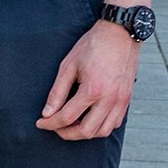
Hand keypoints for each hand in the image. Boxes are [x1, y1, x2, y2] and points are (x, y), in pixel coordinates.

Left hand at [36, 22, 138, 139]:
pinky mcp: (127, 99)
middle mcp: (109, 99)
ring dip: (85, 133)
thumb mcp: (69, 65)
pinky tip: (90, 118)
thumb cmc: (94, 45)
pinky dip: (101, 126)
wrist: (120, 33)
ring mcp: (121, 100)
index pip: (67, 117)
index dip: (50, 124)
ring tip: (72, 124)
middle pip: (86, 131)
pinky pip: (115, 123)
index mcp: (93, 89)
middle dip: (66, 133)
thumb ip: (57, 92)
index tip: (41, 123)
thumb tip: (47, 112)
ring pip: (103, 131)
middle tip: (55, 127)